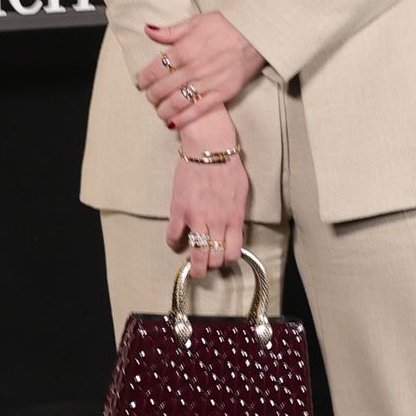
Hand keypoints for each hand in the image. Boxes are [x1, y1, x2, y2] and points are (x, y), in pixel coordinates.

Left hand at [135, 12, 265, 129]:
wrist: (257, 34)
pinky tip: (173, 122)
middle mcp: (193, 68)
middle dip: (151, 95)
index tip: (140, 82)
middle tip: (149, 97)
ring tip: (160, 110)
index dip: (143, 78)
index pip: (154, 69)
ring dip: (163, 109)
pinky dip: (183, 118)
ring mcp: (208, 82)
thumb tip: (148, 30)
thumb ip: (171, 30)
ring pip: (177, 102)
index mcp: (184, 49)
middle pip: (162, 88)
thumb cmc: (226, 25)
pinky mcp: (222, 93)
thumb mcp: (197, 21)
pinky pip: (198, 110)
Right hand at [168, 140, 248, 277]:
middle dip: (211, 267)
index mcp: (234, 218)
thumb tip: (235, 228)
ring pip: (197, 254)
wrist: (210, 148)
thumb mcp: (242, 193)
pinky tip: (175, 242)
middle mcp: (217, 223)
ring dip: (194, 266)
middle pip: (215, 259)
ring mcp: (197, 218)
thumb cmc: (228, 166)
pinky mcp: (179, 210)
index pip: (233, 252)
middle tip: (206, 266)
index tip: (222, 259)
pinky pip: (173, 236)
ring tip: (192, 268)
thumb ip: (237, 213)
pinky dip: (174, 242)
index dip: (227, 260)